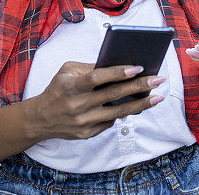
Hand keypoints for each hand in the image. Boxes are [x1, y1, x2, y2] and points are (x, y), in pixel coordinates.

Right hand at [27, 61, 165, 140]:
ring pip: (118, 112)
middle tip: (159, 79)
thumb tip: (118, 64)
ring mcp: (83, 122)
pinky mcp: (87, 134)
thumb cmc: (57, 89)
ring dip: (141, 104)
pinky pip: (111, 122)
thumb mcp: (66, 71)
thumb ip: (89, 67)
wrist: (40, 119)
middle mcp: (78, 105)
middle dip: (139, 86)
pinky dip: (125, 113)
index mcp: (72, 86)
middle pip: (114, 95)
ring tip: (158, 96)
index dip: (118, 72)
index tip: (138, 67)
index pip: (98, 78)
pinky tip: (139, 105)